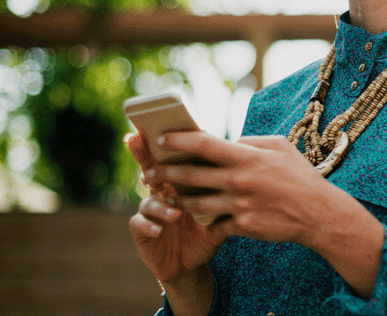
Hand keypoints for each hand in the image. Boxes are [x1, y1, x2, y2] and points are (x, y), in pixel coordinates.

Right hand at [126, 132, 225, 285]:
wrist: (193, 262)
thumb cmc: (208, 229)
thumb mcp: (220, 208)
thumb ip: (228, 188)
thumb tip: (248, 164)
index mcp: (181, 181)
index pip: (173, 156)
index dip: (166, 141)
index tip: (162, 125)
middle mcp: (162, 191)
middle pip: (150, 167)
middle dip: (143, 154)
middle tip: (138, 140)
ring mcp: (150, 210)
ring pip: (148, 199)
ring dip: (160, 204)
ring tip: (176, 211)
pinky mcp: (143, 230)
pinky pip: (140, 224)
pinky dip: (148, 225)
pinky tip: (158, 230)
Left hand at [152, 133, 384, 297]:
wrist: (319, 213)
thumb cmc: (300, 176)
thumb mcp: (279, 146)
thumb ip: (250, 142)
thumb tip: (228, 141)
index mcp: (247, 157)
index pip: (203, 144)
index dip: (178, 140)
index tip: (160, 139)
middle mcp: (239, 181)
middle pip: (190, 175)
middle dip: (165, 172)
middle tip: (150, 171)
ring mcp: (239, 206)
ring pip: (196, 203)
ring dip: (179, 198)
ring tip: (170, 194)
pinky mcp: (242, 226)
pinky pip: (215, 222)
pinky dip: (207, 218)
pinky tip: (201, 215)